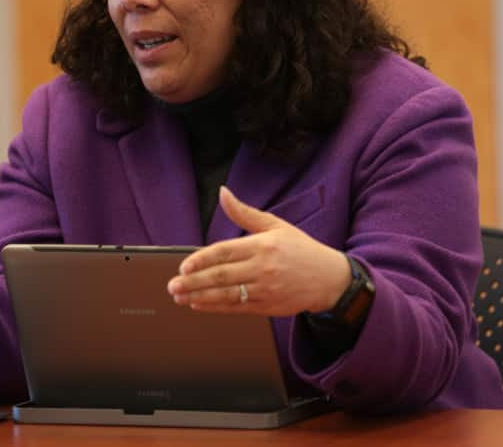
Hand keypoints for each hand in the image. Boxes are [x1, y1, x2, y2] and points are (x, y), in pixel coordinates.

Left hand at [167, 186, 350, 315]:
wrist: (329, 279)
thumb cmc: (300, 249)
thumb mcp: (275, 225)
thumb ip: (244, 213)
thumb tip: (223, 193)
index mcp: (263, 245)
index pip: (224, 252)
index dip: (201, 260)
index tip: (183, 266)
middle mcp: (262, 268)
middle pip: (221, 276)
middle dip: (192, 281)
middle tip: (172, 285)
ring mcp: (265, 289)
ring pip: (226, 294)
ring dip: (199, 296)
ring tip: (179, 296)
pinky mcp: (267, 307)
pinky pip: (236, 308)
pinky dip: (215, 307)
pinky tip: (198, 304)